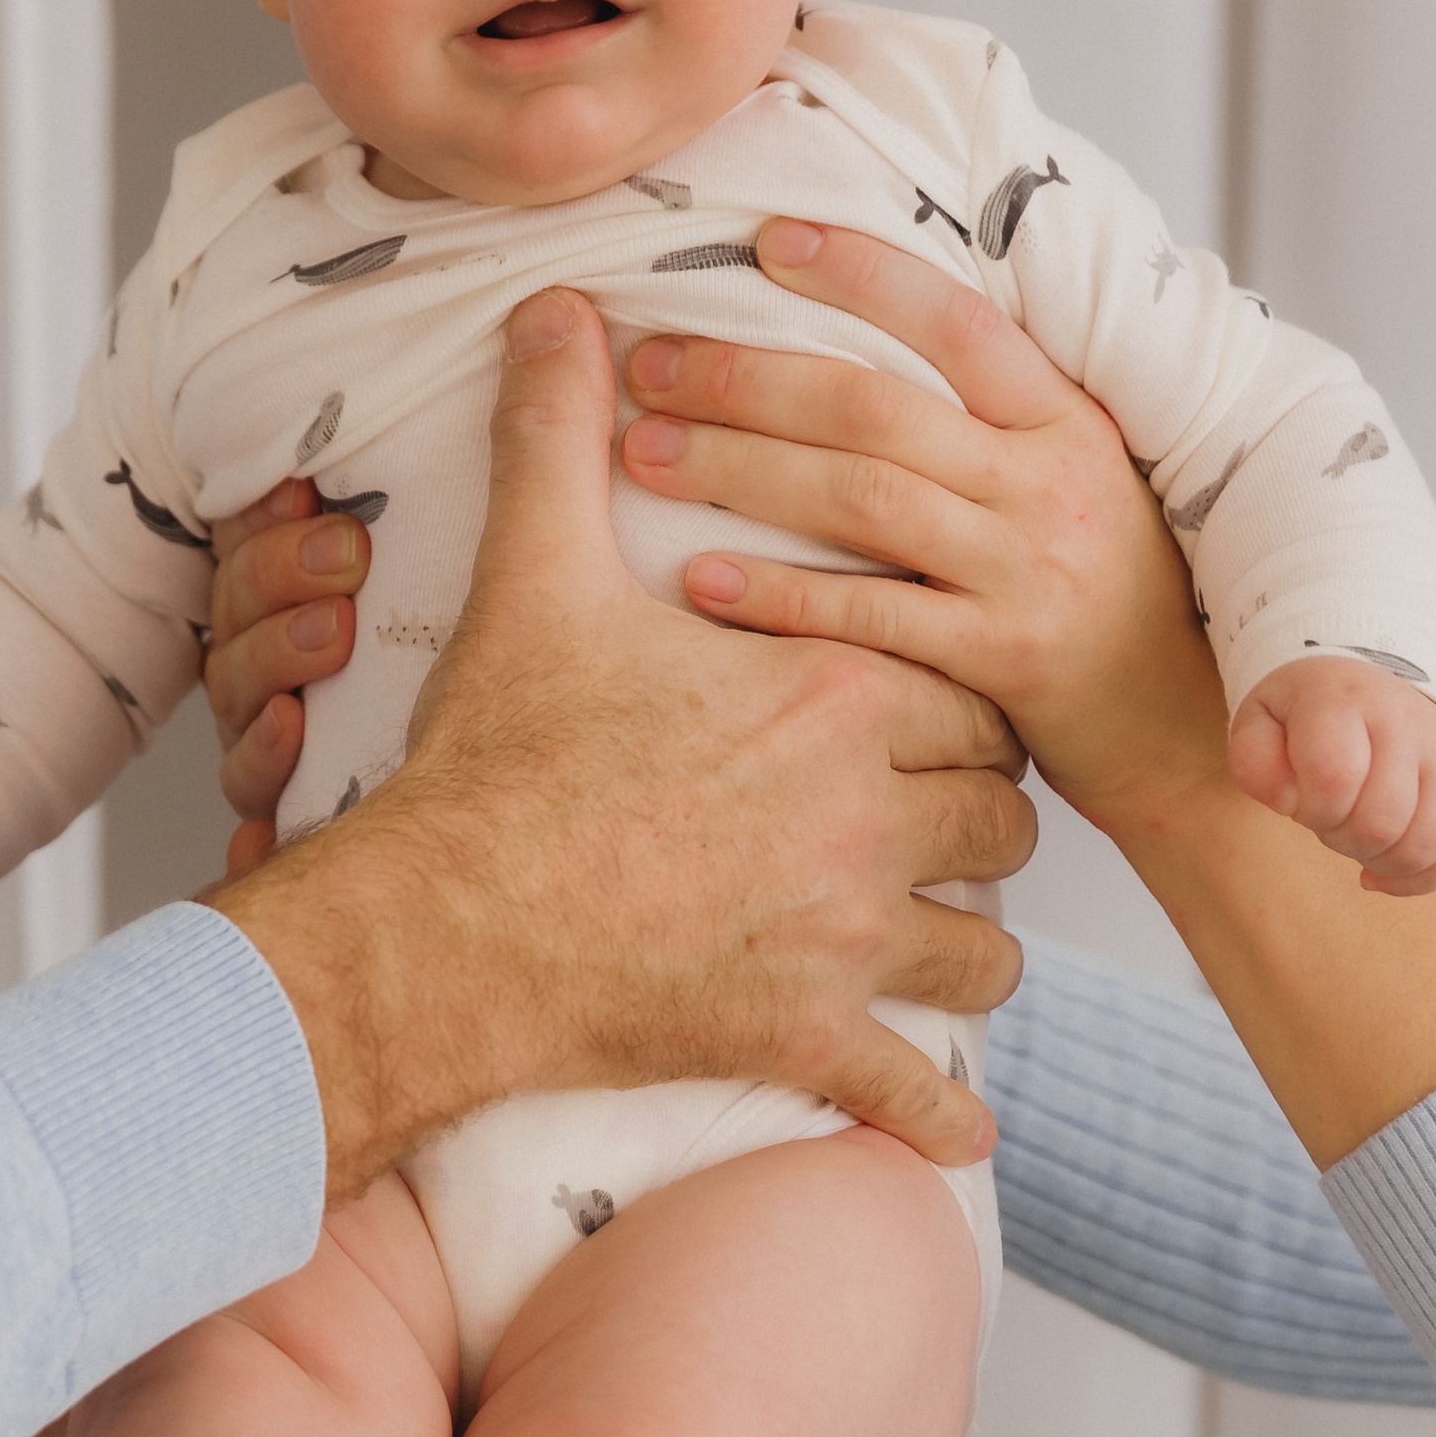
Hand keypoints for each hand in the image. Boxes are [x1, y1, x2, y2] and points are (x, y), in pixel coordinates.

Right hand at [206, 287, 1033, 1190]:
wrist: (438, 925)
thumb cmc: (492, 760)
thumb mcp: (531, 579)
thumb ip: (558, 440)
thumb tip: (560, 311)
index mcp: (824, 694)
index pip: (963, 686)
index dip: (958, 698)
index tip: (935, 711)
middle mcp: (859, 815)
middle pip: (997, 812)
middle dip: (980, 816)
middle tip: (946, 820)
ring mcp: (837, 935)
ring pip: (984, 947)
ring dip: (972, 945)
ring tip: (945, 940)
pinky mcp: (798, 1036)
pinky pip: (910, 1089)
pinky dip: (938, 1113)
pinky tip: (957, 1125)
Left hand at [614, 217, 1216, 825]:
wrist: (1186, 734)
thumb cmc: (1108, 601)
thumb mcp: (1080, 484)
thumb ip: (995, 421)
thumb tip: (877, 338)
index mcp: (1067, 421)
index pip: (958, 320)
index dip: (863, 273)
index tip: (768, 240)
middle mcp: (1051, 483)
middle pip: (877, 407)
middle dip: (750, 378)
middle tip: (650, 366)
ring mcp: (1029, 572)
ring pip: (864, 499)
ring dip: (743, 468)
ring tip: (646, 453)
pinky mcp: (1006, 661)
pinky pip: (874, 615)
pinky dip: (781, 594)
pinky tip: (701, 576)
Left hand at [1228, 658, 1435, 895]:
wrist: (1366, 684)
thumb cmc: (1305, 715)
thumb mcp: (1259, 723)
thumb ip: (1255, 762)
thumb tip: (1290, 803)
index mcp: (1345, 700)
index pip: (1336, 777)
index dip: (1311, 810)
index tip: (1299, 801)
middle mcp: (1408, 721)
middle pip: (1381, 821)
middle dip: (1341, 838)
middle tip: (1327, 817)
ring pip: (1422, 844)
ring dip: (1377, 859)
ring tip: (1353, 834)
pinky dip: (1416, 878)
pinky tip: (1380, 870)